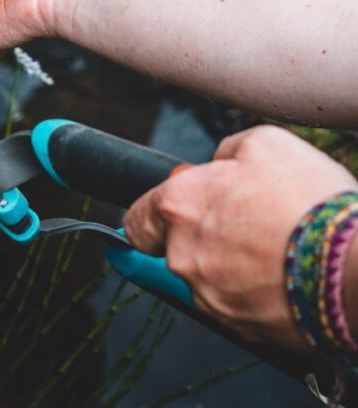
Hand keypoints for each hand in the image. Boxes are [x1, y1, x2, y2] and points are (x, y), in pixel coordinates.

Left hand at [123, 126, 356, 349]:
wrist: (355, 265)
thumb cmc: (306, 198)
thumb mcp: (262, 142)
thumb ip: (224, 152)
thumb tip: (217, 164)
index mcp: (179, 206)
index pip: (136, 220)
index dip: (153, 215)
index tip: (172, 213)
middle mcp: (184, 255)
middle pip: (176, 248)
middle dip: (205, 236)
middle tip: (247, 221)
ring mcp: (211, 297)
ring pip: (208, 278)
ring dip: (232, 265)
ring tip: (277, 245)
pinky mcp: (242, 328)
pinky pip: (237, 305)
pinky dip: (255, 292)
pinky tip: (286, 272)